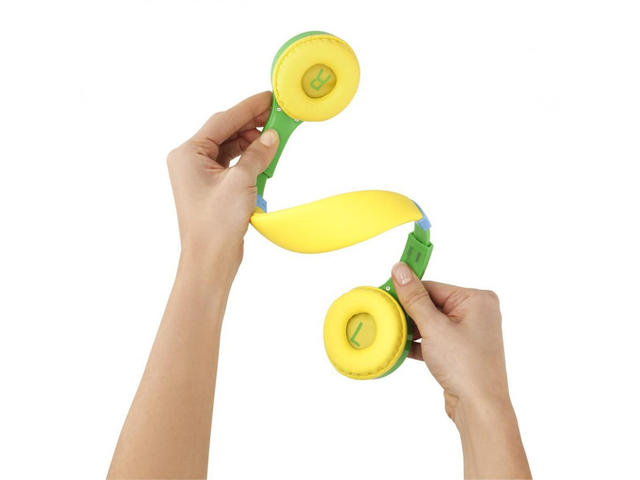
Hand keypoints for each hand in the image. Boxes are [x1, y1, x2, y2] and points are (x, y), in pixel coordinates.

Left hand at [167, 91, 278, 269]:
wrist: (210, 260)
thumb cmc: (216, 225)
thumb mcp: (241, 182)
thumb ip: (257, 154)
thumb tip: (271, 135)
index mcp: (188, 154)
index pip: (222, 121)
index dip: (247, 107)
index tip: (268, 97)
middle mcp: (190, 161)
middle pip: (225, 132)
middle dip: (251, 124)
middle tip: (277, 114)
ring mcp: (200, 175)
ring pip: (229, 147)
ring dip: (252, 141)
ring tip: (275, 135)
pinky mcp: (212, 187)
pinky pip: (232, 163)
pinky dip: (249, 158)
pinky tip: (265, 155)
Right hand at [391, 262, 508, 419]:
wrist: (479, 408)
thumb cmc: (467, 367)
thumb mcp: (434, 326)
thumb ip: (414, 298)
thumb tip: (401, 270)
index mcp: (477, 300)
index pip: (433, 286)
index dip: (408, 292)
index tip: (386, 293)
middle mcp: (477, 313)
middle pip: (432, 304)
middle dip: (410, 313)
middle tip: (387, 317)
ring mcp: (470, 333)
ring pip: (432, 322)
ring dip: (413, 330)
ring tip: (394, 334)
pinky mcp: (461, 350)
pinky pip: (435, 338)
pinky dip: (420, 343)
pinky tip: (403, 348)